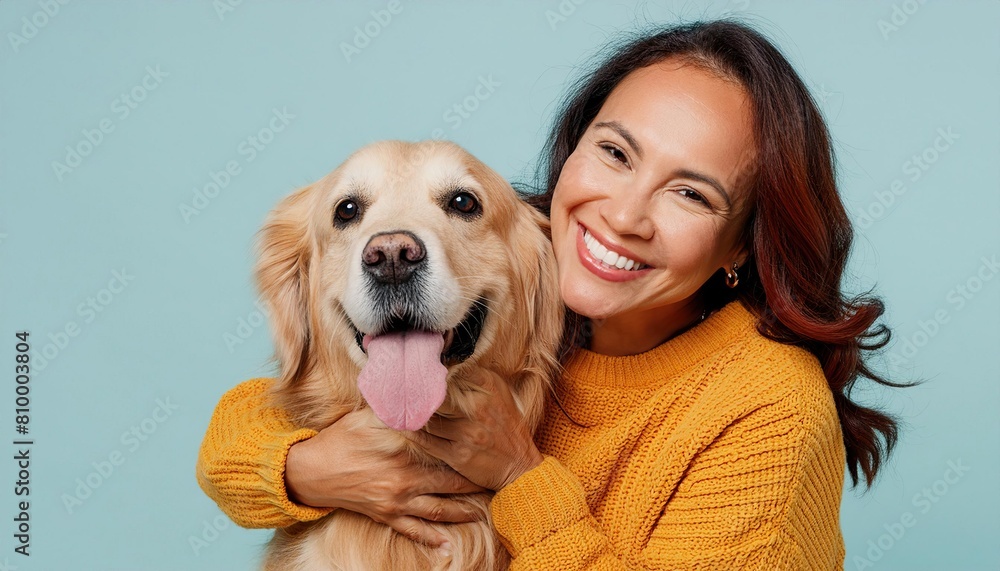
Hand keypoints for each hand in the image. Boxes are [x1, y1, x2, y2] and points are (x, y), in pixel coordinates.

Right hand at [285, 409, 485, 546]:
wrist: (312, 470)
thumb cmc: (342, 437)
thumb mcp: (371, 415)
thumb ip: (399, 406)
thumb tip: (422, 389)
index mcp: (405, 450)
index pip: (446, 450)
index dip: (469, 449)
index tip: (488, 447)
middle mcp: (405, 478)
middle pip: (451, 483)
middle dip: (475, 483)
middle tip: (497, 481)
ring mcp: (397, 500)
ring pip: (439, 510)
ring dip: (462, 513)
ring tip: (483, 512)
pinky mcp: (386, 515)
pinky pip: (414, 530)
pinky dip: (432, 539)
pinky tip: (448, 544)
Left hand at [404, 368, 543, 490]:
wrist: (519, 464)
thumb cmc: (505, 423)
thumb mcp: (498, 391)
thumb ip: (473, 374)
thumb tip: (443, 359)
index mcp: (487, 386)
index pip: (451, 368)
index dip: (429, 367)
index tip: (413, 364)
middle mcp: (477, 407)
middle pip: (434, 393)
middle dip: (414, 389)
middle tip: (396, 384)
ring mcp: (467, 433)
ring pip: (426, 417)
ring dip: (409, 411)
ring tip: (393, 404)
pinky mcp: (458, 455)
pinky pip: (425, 440)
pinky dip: (411, 431)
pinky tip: (403, 424)